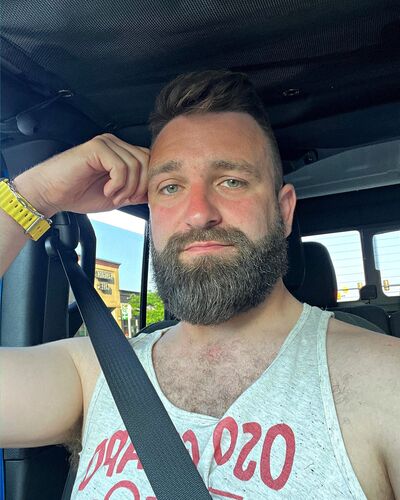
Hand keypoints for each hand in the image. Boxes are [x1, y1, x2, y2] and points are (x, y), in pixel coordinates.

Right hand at [14, 134, 148, 216]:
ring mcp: (106, 143)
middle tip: (124, 199)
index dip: (147, 182)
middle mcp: (115, 144)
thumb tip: (155, 192)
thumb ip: (135, 191)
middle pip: (146, 161)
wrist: (51, 194)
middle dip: (139, 186)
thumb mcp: (117, 195)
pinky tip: (107, 190)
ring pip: (135, 165)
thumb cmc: (79, 194)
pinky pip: (121, 166)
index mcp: (121, 152)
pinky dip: (118, 184)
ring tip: (113, 196)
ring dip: (127, 187)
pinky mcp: (96, 147)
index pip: (149, 161)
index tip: (134, 199)